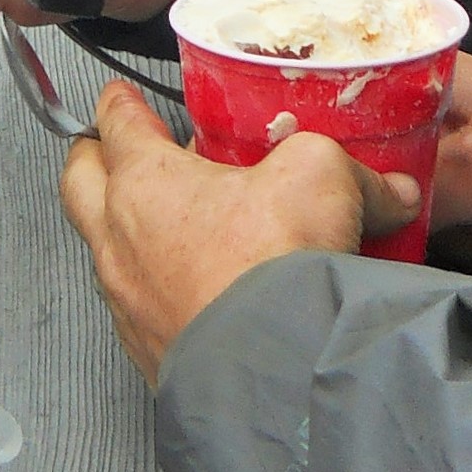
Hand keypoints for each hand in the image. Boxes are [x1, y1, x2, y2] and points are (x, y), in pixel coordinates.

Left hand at [60, 81, 423, 386]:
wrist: (274, 373)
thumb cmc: (272, 270)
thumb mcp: (320, 178)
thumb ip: (349, 170)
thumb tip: (392, 190)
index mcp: (146, 182)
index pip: (116, 123)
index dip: (119, 104)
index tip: (119, 98)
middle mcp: (120, 241)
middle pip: (80, 182)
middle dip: (94, 159)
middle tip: (113, 149)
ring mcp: (128, 303)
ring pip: (105, 250)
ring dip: (127, 231)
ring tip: (167, 227)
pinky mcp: (149, 353)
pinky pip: (136, 310)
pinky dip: (155, 292)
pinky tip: (194, 295)